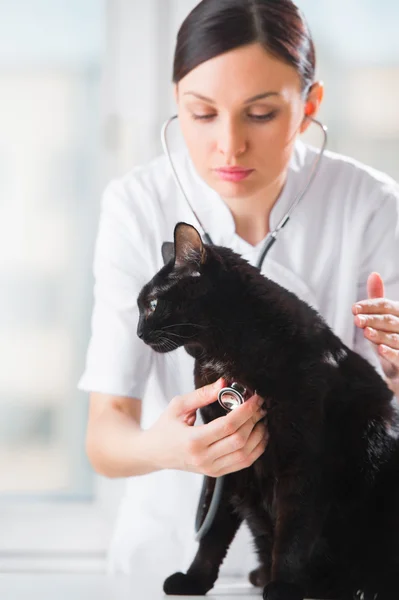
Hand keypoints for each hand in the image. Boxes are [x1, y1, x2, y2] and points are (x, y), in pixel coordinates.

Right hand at [145, 377, 267, 476]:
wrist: (154, 453)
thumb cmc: (165, 427)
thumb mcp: (178, 406)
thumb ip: (202, 394)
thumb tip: (224, 383)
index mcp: (193, 441)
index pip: (227, 426)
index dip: (246, 410)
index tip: (255, 398)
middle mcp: (203, 458)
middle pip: (239, 440)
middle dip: (254, 420)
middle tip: (260, 405)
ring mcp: (211, 468)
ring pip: (245, 454)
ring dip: (258, 435)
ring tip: (262, 419)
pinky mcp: (216, 473)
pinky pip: (243, 463)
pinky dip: (256, 449)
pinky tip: (259, 435)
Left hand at [352, 272, 398, 381]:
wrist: (398, 373)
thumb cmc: (390, 342)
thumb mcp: (381, 322)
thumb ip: (377, 300)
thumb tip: (374, 274)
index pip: (387, 306)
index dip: (370, 306)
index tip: (354, 309)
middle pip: (390, 320)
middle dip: (372, 319)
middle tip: (356, 319)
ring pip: (395, 338)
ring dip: (380, 335)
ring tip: (366, 332)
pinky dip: (391, 353)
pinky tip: (381, 350)